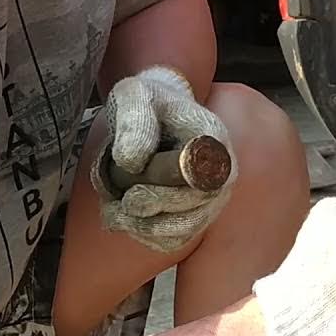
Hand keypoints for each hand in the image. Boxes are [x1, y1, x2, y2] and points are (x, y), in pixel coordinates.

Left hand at [89, 66, 235, 252]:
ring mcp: (210, 197)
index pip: (201, 183)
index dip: (167, 195)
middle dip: (151, 210)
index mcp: (213, 142)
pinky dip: (147, 236)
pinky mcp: (196, 213)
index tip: (132, 191)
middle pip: (193, 211)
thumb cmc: (150, 100)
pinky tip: (126, 221)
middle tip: (121, 202)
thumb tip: (132, 162)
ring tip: (114, 213)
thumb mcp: (135, 95)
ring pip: (184, 231)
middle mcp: (220, 174)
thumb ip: (134, 121)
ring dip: (144, 228)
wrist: (160, 109)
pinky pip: (176, 239)